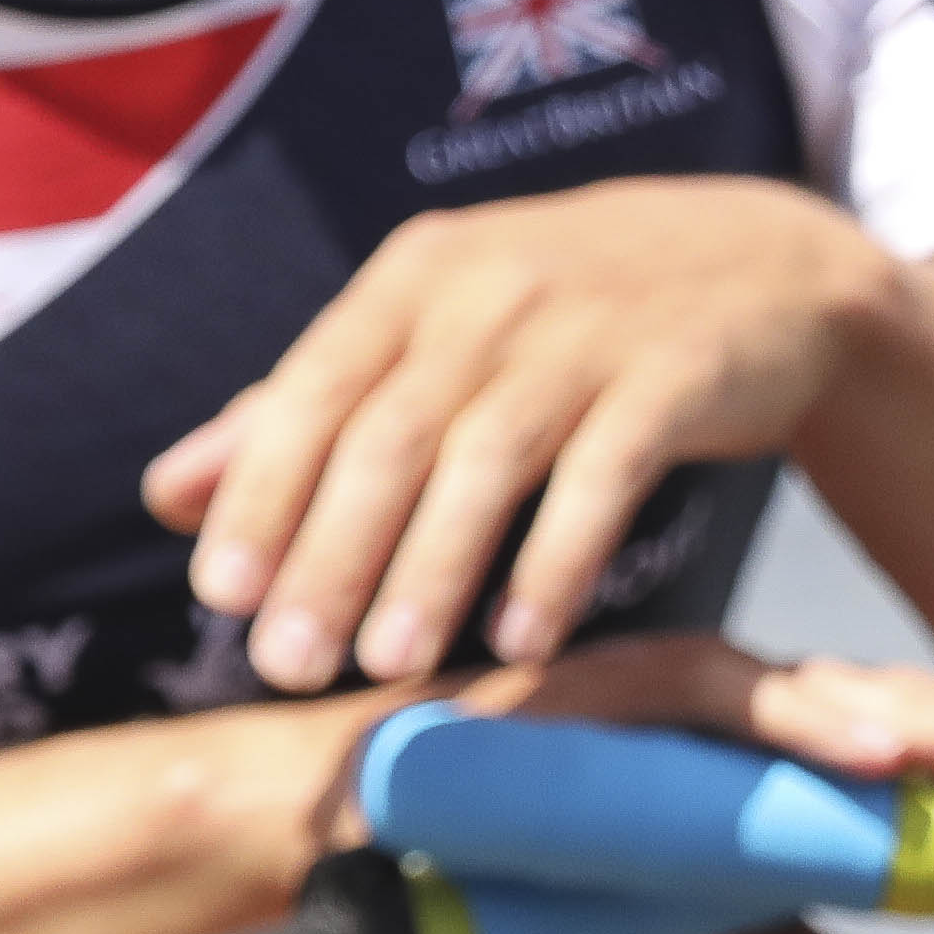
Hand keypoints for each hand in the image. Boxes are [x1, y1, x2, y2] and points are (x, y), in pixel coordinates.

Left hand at [142, 178, 913, 691]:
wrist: (765, 266)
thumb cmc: (567, 316)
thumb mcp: (435, 333)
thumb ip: (307, 411)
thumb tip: (169, 493)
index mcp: (415, 276)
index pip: (314, 387)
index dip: (263, 490)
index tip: (221, 595)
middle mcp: (491, 288)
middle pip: (392, 433)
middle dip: (332, 554)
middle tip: (288, 666)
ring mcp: (588, 327)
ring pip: (489, 457)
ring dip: (432, 568)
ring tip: (389, 667)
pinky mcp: (678, 371)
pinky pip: (606, 473)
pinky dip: (558, 559)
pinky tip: (523, 637)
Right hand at [458, 628, 933, 933]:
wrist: (323, 844)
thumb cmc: (493, 866)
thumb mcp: (658, 915)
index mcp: (742, 746)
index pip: (888, 748)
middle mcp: (714, 701)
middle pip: (874, 708)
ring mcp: (653, 687)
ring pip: (806, 689)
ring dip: (908, 717)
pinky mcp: (590, 687)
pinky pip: (703, 694)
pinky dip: (788, 716)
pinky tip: (867, 746)